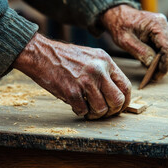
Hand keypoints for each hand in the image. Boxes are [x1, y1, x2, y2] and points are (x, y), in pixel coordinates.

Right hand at [13, 33, 130, 119]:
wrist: (41, 54)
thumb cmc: (66, 58)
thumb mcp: (92, 57)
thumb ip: (106, 72)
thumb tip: (117, 93)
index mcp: (106, 61)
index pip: (125, 86)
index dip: (124, 101)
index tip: (119, 107)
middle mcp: (98, 70)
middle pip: (117, 100)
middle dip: (112, 111)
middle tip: (103, 112)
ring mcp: (85, 81)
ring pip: (101, 109)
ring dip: (95, 114)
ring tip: (88, 109)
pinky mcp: (71, 91)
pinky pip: (83, 111)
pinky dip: (80, 111)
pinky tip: (75, 104)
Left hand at [100, 5, 167, 80]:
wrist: (118, 15)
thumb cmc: (120, 25)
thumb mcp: (126, 41)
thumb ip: (140, 52)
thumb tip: (152, 65)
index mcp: (158, 24)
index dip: (164, 63)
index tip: (158, 75)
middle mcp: (165, 25)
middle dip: (164, 65)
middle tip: (155, 77)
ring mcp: (164, 29)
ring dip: (162, 62)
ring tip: (152, 74)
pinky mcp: (162, 33)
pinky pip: (164, 48)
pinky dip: (159, 57)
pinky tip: (151, 65)